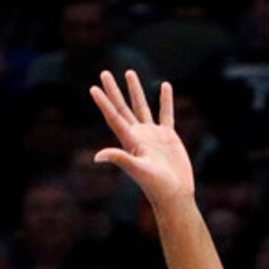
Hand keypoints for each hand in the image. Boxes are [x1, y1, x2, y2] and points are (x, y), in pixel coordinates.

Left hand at [90, 69, 193, 206]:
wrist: (174, 195)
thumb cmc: (156, 186)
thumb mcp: (137, 171)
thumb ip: (120, 159)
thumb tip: (97, 157)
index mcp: (130, 141)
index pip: (113, 117)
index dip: (103, 103)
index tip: (93, 88)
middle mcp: (138, 135)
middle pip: (123, 107)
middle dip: (113, 90)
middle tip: (104, 73)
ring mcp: (153, 135)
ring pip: (142, 107)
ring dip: (135, 90)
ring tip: (130, 72)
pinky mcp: (168, 136)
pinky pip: (166, 113)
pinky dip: (165, 100)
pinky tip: (165, 86)